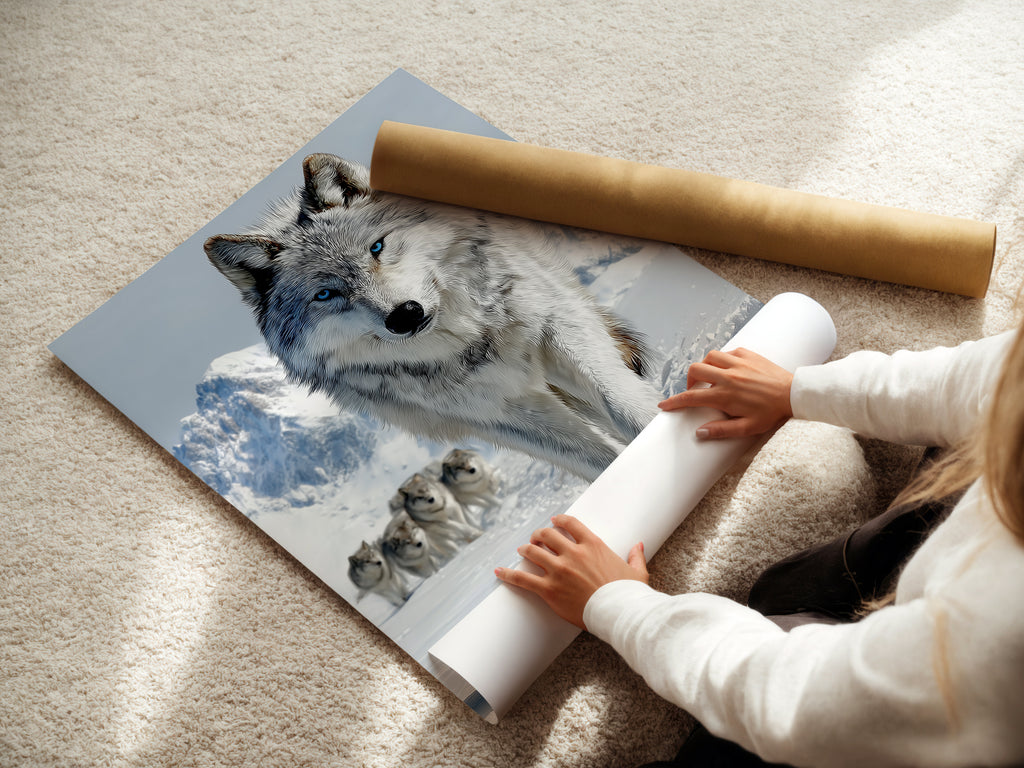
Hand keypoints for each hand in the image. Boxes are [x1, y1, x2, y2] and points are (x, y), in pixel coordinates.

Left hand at [494, 514, 648, 629]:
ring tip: (521, 550)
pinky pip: (523, 578)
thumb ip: (635, 556)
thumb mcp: (636, 572)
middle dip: (539, 535)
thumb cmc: (629, 594)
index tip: (553, 521)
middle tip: (535, 538)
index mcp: (593, 545)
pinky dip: (509, 574)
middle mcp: (573, 553)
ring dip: (525, 549)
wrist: (619, 613)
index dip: (559, 521)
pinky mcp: (549, 589)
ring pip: (533, 552)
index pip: (570, 524)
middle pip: (547, 535)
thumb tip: (639, 545)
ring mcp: (559, 570)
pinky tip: (499, 571)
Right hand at [658, 347, 793, 439]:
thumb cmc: (772, 413)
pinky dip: (722, 359)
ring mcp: (738, 363)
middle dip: (689, 380)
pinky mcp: (748, 354)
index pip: (691, 398)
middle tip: (696, 391)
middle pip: (695, 370)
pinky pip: (727, 352)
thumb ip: (722, 430)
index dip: (674, 402)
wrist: (794, 394)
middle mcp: (728, 376)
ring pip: (709, 357)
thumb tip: (699, 433)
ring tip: (711, 378)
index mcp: (725, 395)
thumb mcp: (748, 428)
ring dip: (705, 367)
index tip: (664, 405)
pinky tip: (728, 369)